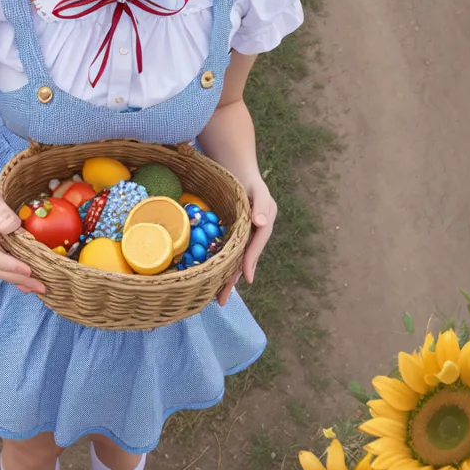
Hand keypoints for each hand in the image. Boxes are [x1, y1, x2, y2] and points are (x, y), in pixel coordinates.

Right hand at [0, 185, 46, 295]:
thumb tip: (11, 227)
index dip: (10, 264)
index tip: (29, 270)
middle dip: (19, 278)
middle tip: (41, 286)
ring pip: (1, 271)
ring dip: (20, 281)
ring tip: (40, 287)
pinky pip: (5, 268)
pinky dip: (18, 277)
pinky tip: (30, 284)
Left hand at [217, 174, 276, 306]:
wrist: (235, 169)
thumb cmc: (248, 179)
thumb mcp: (258, 189)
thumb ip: (261, 205)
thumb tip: (260, 223)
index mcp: (262, 225)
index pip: (255, 246)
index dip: (249, 261)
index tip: (245, 277)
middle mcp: (252, 234)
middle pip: (241, 260)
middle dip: (232, 280)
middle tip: (221, 300)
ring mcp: (239, 235)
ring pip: (231, 259)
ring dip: (224, 278)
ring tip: (214, 298)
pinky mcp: (226, 234)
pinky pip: (222, 251)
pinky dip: (216, 264)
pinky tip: (207, 277)